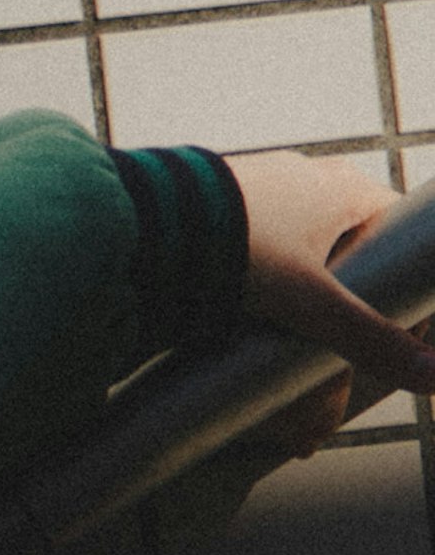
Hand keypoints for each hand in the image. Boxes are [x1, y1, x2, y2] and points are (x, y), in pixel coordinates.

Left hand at [226, 149, 434, 422]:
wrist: (148, 219)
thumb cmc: (236, 247)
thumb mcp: (311, 302)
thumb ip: (370, 339)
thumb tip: (433, 380)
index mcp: (346, 187)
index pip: (404, 229)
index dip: (411, 279)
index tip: (409, 322)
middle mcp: (311, 174)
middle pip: (359, 237)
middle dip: (361, 284)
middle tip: (357, 332)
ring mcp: (267, 182)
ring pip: (311, 237)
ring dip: (316, 279)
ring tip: (309, 326)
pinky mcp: (228, 197)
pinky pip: (269, 235)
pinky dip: (276, 269)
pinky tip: (263, 300)